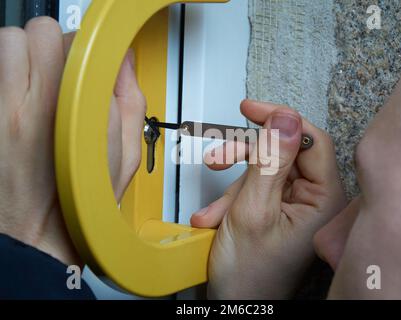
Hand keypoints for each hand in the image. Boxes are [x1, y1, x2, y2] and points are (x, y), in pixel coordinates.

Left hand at [0, 18, 145, 265]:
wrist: (35, 234)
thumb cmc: (79, 202)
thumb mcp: (125, 159)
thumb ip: (130, 103)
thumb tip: (123, 64)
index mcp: (71, 116)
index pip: (79, 44)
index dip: (91, 52)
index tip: (92, 65)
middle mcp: (28, 107)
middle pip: (39, 32)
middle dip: (56, 45)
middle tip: (64, 70)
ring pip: (7, 42)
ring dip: (26, 53)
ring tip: (39, 80)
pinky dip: (7, 71)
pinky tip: (20, 94)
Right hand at [191, 100, 346, 298]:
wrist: (234, 307)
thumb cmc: (249, 276)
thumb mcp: (252, 210)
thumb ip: (269, 161)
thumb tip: (285, 119)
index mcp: (324, 200)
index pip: (311, 140)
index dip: (281, 119)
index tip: (251, 109)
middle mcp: (314, 201)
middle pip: (282, 153)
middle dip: (245, 159)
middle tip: (218, 158)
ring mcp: (294, 206)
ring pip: (262, 171)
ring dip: (232, 188)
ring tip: (214, 211)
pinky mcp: (276, 211)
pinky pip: (254, 189)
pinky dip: (231, 201)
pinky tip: (215, 219)